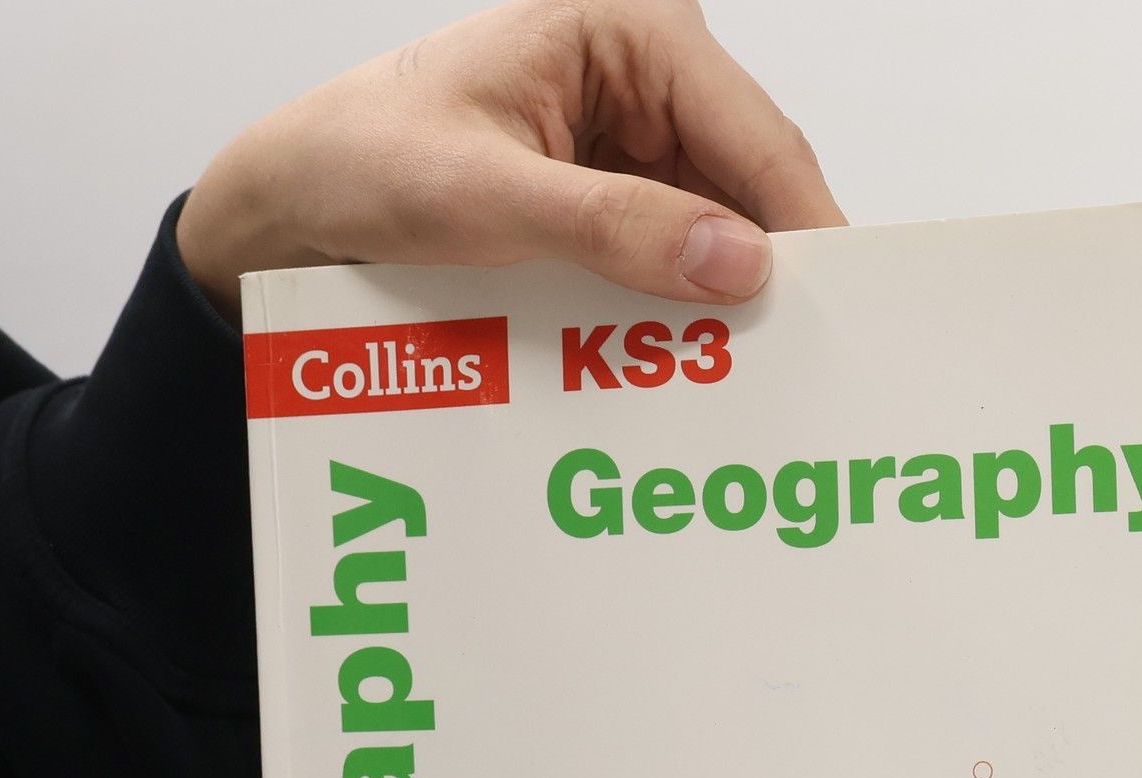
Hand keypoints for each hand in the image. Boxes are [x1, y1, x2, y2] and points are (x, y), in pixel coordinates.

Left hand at [177, 0, 843, 319]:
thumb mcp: (487, 197)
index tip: (843, 312)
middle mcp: (644, 75)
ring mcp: (633, 138)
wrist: (297, 200)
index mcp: (627, 29)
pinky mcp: (613, 195)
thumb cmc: (366, 160)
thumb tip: (735, 260)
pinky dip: (680, 310)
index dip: (804, 229)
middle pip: (749, 186)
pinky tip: (690, 361)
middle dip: (768, 273)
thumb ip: (613, 227)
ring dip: (722, 302)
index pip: (755, 136)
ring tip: (750, 379)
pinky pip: (673, 256)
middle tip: (801, 367)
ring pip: (716, 230)